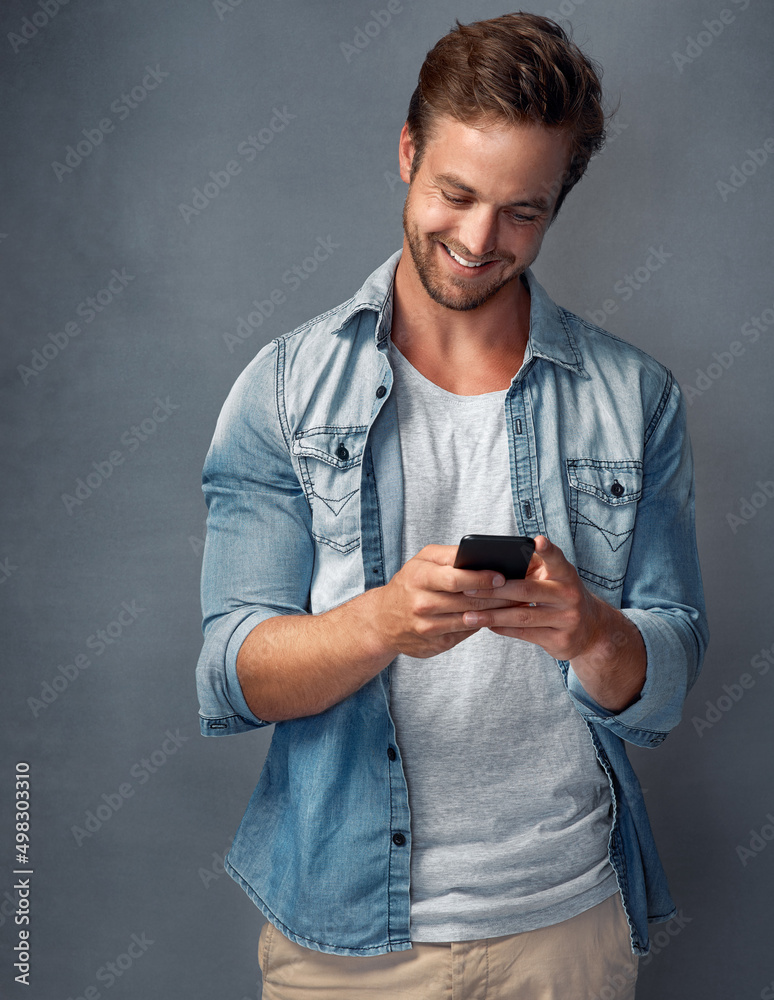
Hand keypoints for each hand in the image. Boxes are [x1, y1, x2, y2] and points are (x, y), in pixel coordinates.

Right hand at [373, 544, 520, 658]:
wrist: (382, 620)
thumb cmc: (409, 583)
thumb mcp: (422, 561)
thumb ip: (450, 555)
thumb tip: (483, 555)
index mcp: (419, 578)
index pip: (455, 578)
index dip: (481, 578)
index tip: (502, 576)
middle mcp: (421, 604)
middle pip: (467, 601)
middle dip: (497, 595)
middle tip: (520, 590)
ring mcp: (427, 627)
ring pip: (470, 619)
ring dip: (496, 611)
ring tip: (516, 603)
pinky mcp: (435, 644)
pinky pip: (465, 633)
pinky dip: (482, 624)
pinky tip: (496, 617)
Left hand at [459, 535, 646, 710]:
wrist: (592, 630)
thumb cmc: (562, 596)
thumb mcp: (556, 579)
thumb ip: (533, 568)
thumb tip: (493, 561)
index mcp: (566, 574)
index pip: (556, 559)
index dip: (548, 550)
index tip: (537, 540)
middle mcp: (569, 595)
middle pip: (527, 591)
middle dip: (495, 590)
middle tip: (468, 588)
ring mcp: (567, 619)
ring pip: (522, 616)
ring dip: (492, 616)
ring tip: (469, 615)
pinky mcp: (560, 640)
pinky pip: (525, 633)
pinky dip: (503, 629)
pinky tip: (487, 625)